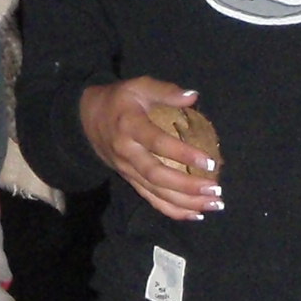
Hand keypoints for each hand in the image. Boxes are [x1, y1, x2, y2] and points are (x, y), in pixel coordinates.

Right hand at [79, 77, 220, 221]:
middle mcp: (127, 153)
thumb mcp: (139, 86)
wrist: (86, 118)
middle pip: (157, 175)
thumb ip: (166, 91)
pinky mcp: (130, 180)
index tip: (208, 162)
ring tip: (212, 204)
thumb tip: (193, 96)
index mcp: (130, 126)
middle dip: (187, 186)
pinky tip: (195, 214)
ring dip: (185, 202)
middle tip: (214, 189)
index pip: (157, 143)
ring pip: (156, 192)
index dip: (182, 154)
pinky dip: (172, 210)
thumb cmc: (119, 100)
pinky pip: (150, 199)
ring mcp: (127, 170)